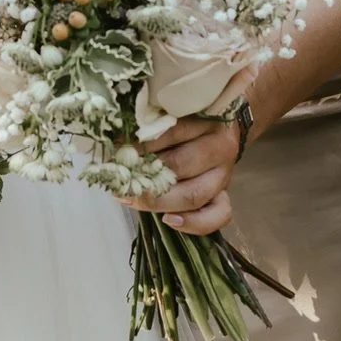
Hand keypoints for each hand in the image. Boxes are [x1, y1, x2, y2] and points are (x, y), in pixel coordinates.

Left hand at [122, 115, 245, 234]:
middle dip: (145, 175)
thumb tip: (117, 146)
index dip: (141, 144)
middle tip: (120, 179)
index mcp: (207, 120)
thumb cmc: (186, 124)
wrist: (218, 132)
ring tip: (133, 199)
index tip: (116, 149)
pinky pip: (218, 215)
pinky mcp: (225, 195)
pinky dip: (193, 223)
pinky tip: (169, 220)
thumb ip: (152, 128)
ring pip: (194, 194)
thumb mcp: (171, 117)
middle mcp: (220, 147)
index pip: (171, 133)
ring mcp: (225, 174)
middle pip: (180, 166)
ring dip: (159, 201)